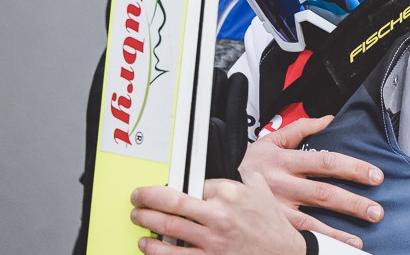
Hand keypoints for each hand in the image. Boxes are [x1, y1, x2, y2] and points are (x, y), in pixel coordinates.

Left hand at [131, 172, 305, 254]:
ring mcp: (212, 241)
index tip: (169, 184)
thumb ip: (239, 174)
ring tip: (138, 217)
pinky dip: (156, 250)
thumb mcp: (259, 188)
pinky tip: (148, 245)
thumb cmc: (271, 225)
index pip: (193, 181)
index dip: (179, 182)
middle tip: (138, 197)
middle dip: (148, 199)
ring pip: (168, 228)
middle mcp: (218, 216)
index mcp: (229, 193)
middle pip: (171, 204)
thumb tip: (222, 164)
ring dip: (146, 222)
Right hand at [239, 115, 383, 247]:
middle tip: (376, 211)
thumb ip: (300, 128)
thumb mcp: (270, 140)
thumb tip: (328, 119)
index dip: (352, 167)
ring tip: (359, 240)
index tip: (374, 174)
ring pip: (310, 221)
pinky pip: (295, 237)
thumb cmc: (248, 164)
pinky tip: (331, 249)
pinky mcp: (270, 226)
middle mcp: (282, 185)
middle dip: (352, 203)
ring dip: (337, 232)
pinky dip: (314, 243)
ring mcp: (276, 208)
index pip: (325, 161)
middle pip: (323, 193)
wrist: (214, 183)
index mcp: (285, 161)